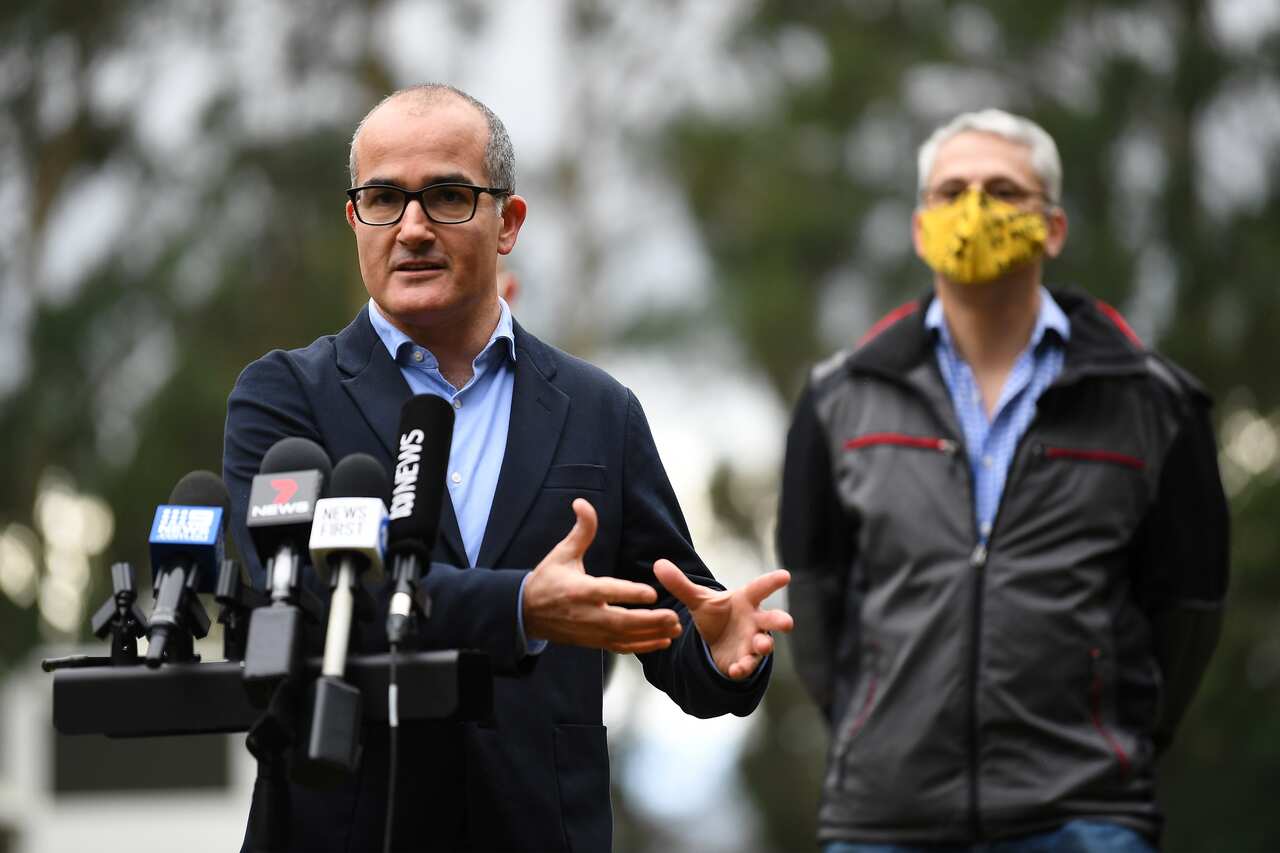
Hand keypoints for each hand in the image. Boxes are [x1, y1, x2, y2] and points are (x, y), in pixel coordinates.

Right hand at [523, 498, 682, 652]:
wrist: (525, 613)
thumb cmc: (547, 580)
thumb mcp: (563, 553)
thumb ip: (581, 530)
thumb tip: (582, 502)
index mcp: (580, 589)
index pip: (608, 592)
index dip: (630, 594)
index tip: (652, 593)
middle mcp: (586, 614)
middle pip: (621, 621)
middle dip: (649, 621)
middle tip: (673, 616)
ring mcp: (590, 632)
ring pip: (624, 637)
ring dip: (651, 635)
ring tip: (675, 628)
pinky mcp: (592, 643)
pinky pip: (620, 648)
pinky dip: (641, 647)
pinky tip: (661, 641)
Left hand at [652, 560, 792, 679]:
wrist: (713, 642)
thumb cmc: (715, 615)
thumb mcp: (697, 600)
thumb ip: (680, 584)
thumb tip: (658, 564)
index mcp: (746, 601)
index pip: (760, 589)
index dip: (772, 582)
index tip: (785, 575)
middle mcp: (755, 621)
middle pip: (773, 619)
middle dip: (781, 620)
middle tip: (787, 622)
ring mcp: (753, 642)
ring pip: (765, 644)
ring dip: (764, 645)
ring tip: (761, 645)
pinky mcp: (746, 661)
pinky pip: (748, 665)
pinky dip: (744, 668)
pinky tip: (735, 669)